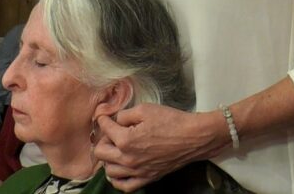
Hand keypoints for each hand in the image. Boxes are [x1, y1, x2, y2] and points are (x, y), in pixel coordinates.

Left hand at [93, 104, 227, 191]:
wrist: (193, 137)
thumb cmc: (172, 121)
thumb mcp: (146, 109)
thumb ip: (125, 114)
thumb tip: (116, 120)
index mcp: (126, 140)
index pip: (105, 128)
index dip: (103, 119)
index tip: (105, 117)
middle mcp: (128, 159)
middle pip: (100, 152)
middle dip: (103, 139)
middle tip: (111, 133)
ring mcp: (137, 171)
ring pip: (109, 171)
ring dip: (108, 159)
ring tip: (116, 150)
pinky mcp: (147, 178)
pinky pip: (124, 186)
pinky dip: (118, 180)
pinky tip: (120, 170)